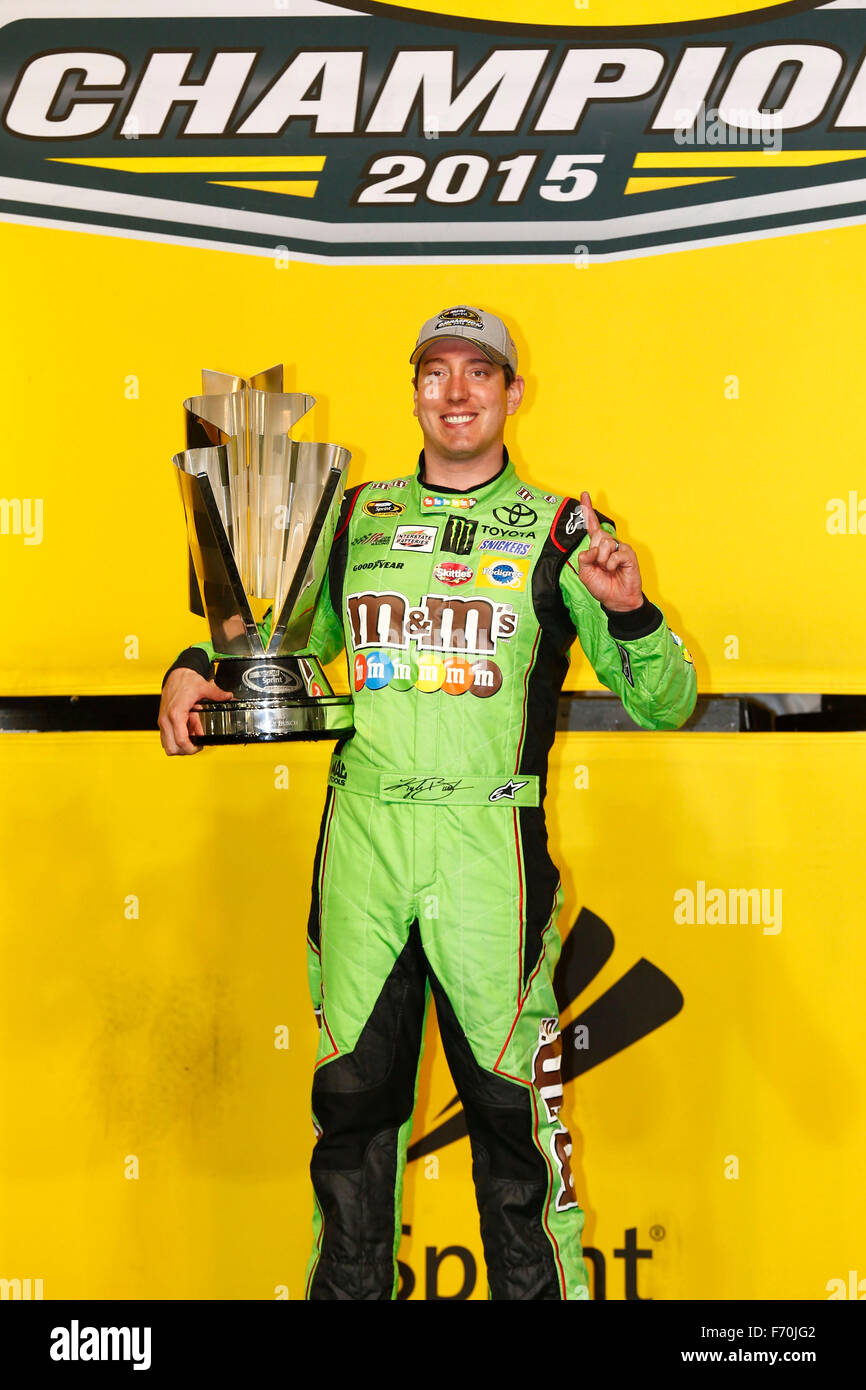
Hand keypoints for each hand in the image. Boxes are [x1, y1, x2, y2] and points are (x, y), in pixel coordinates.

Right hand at [158, 670, 232, 754]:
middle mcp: (166, 719)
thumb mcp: (203, 687)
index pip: (180, 741)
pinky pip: (166, 737)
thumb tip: (228, 697)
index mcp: (176, 713)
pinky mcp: (163, 721)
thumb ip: (217, 694)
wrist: (176, 674)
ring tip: (192, 735)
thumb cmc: (185, 680)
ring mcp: (163, 721)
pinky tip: (187, 730)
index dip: (191, 749)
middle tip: (196, 743)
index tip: (199, 746)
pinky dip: (176, 738)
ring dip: (180, 745)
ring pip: (167, 745)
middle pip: (171, 748)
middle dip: (185, 750)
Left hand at [575, 491, 643, 610]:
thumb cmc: (602, 586)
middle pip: (597, 536)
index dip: (587, 510)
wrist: (616, 600)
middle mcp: (609, 544)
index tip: (584, 495)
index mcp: (598, 546)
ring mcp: (620, 548)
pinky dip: (611, 565)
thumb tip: (591, 549)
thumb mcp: (585, 573)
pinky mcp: (629, 554)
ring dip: (602, 560)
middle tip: (600, 566)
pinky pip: (615, 554)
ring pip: (605, 544)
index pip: (592, 525)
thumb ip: (584, 559)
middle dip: (595, 553)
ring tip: (608, 570)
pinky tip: (615, 570)